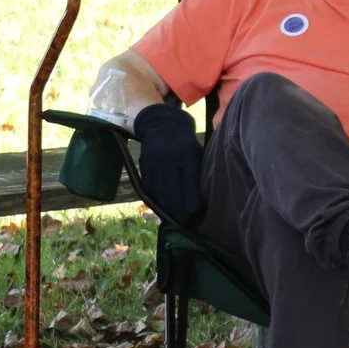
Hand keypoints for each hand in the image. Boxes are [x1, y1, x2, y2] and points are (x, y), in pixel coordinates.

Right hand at [132, 102, 206, 224]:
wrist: (162, 124)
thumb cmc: (186, 143)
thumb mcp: (197, 152)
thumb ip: (198, 172)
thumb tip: (204, 199)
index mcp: (187, 155)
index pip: (189, 184)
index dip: (192, 202)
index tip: (196, 214)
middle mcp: (169, 159)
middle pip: (173, 192)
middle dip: (180, 211)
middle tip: (186, 223)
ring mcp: (155, 163)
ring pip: (160, 192)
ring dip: (167, 209)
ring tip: (175, 221)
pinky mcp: (145, 166)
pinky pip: (149, 188)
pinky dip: (156, 201)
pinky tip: (162, 210)